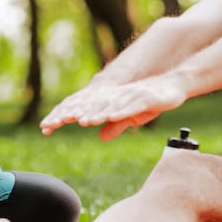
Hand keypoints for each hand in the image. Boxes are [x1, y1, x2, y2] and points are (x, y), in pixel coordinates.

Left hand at [40, 77, 185, 139]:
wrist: (174, 85)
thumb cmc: (152, 100)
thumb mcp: (132, 116)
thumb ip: (116, 125)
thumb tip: (101, 136)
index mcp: (111, 101)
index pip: (85, 109)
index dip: (66, 116)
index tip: (47, 127)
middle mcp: (116, 97)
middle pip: (91, 106)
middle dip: (72, 114)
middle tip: (53, 124)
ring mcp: (129, 96)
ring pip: (109, 106)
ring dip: (95, 114)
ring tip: (81, 122)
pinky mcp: (145, 99)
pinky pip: (129, 106)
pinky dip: (118, 112)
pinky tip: (108, 117)